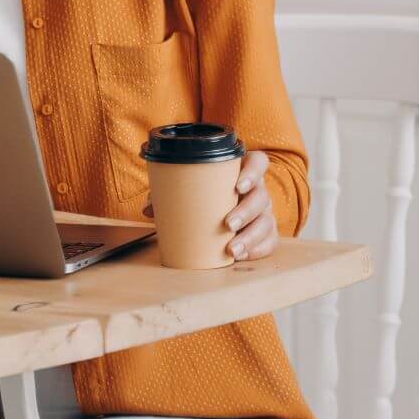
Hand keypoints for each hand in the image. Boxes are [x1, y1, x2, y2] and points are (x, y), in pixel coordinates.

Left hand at [140, 150, 278, 260]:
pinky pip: (269, 242)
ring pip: (267, 222)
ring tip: (232, 249)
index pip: (258, 163)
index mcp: (242, 172)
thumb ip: (169, 195)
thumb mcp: (188, 191)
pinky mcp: (266, 233)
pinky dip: (257, 250)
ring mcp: (264, 213)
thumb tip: (148, 208)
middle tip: (227, 224)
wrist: (216, 215)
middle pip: (261, 197)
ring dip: (250, 236)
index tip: (238, 185)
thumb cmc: (203, 197)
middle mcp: (257, 191)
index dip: (253, 171)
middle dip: (246, 211)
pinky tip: (243, 256)